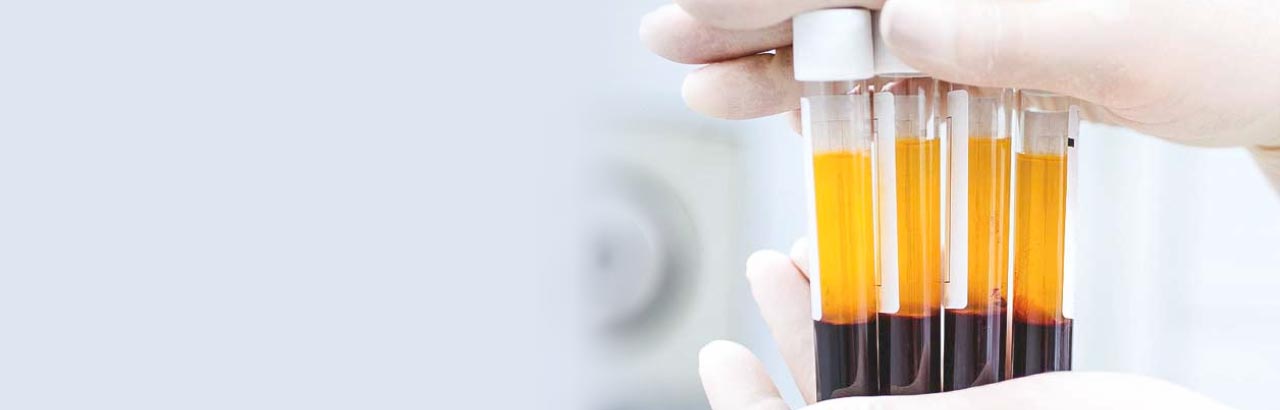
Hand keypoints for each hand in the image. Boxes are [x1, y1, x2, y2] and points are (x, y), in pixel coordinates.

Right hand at [640, 0, 1279, 187]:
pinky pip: (896, 68)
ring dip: (779, 61)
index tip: (700, 13)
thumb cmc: (1245, 29)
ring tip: (711, 87)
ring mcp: (981, 7)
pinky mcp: (990, 50)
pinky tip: (784, 101)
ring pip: (856, 28)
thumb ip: (997, 26)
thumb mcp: (1121, 32)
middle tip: (675, 44)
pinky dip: (838, 91)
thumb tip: (896, 26)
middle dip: (751, 15)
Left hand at [698, 240, 1232, 408]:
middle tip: (769, 268)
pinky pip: (944, 354)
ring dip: (852, 305)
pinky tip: (903, 267)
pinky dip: (915, 309)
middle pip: (838, 392)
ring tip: (822, 250)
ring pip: (888, 366)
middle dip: (799, 328)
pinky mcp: (1006, 395)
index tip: (721, 356)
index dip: (753, 407)